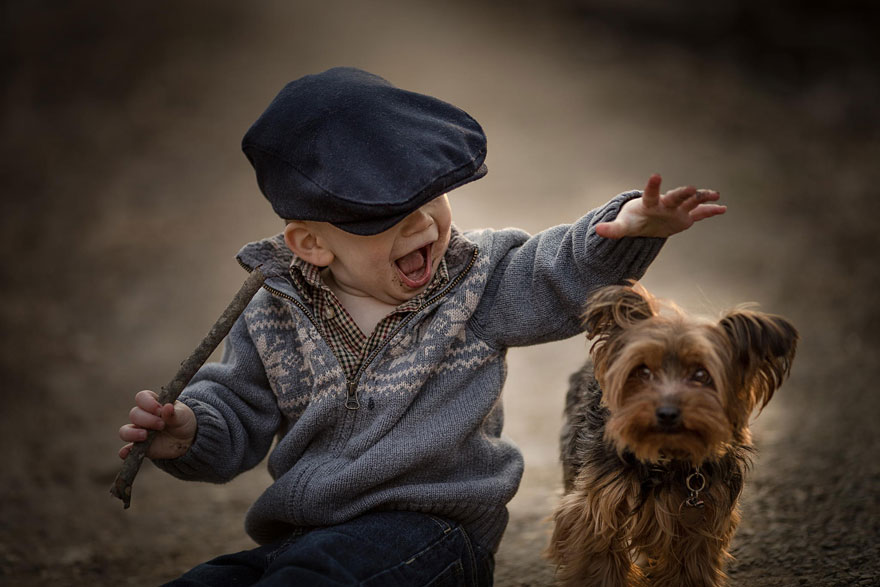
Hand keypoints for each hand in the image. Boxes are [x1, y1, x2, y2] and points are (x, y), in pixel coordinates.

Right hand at [118, 390, 196, 459]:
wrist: (188, 439)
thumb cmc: (183, 421)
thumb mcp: (183, 415)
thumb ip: (174, 413)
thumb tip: (167, 407)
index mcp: (153, 403)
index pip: (142, 397)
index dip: (148, 403)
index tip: (159, 409)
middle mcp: (143, 416)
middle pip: (134, 414)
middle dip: (147, 419)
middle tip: (161, 425)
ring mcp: (139, 431)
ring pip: (125, 431)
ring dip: (132, 433)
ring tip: (145, 436)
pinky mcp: (139, 447)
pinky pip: (127, 449)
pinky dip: (125, 451)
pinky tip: (127, 452)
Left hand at [595, 174, 725, 238]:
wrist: (645, 221)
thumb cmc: (632, 220)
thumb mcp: (623, 226)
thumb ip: (612, 229)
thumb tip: (597, 230)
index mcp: (649, 204)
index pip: (650, 194)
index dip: (653, 185)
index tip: (656, 175)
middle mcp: (665, 203)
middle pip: (675, 197)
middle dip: (683, 193)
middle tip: (691, 188)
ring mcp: (677, 209)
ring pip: (691, 202)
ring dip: (702, 198)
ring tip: (715, 194)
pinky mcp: (686, 217)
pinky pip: (700, 214)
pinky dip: (711, 211)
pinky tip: (723, 208)